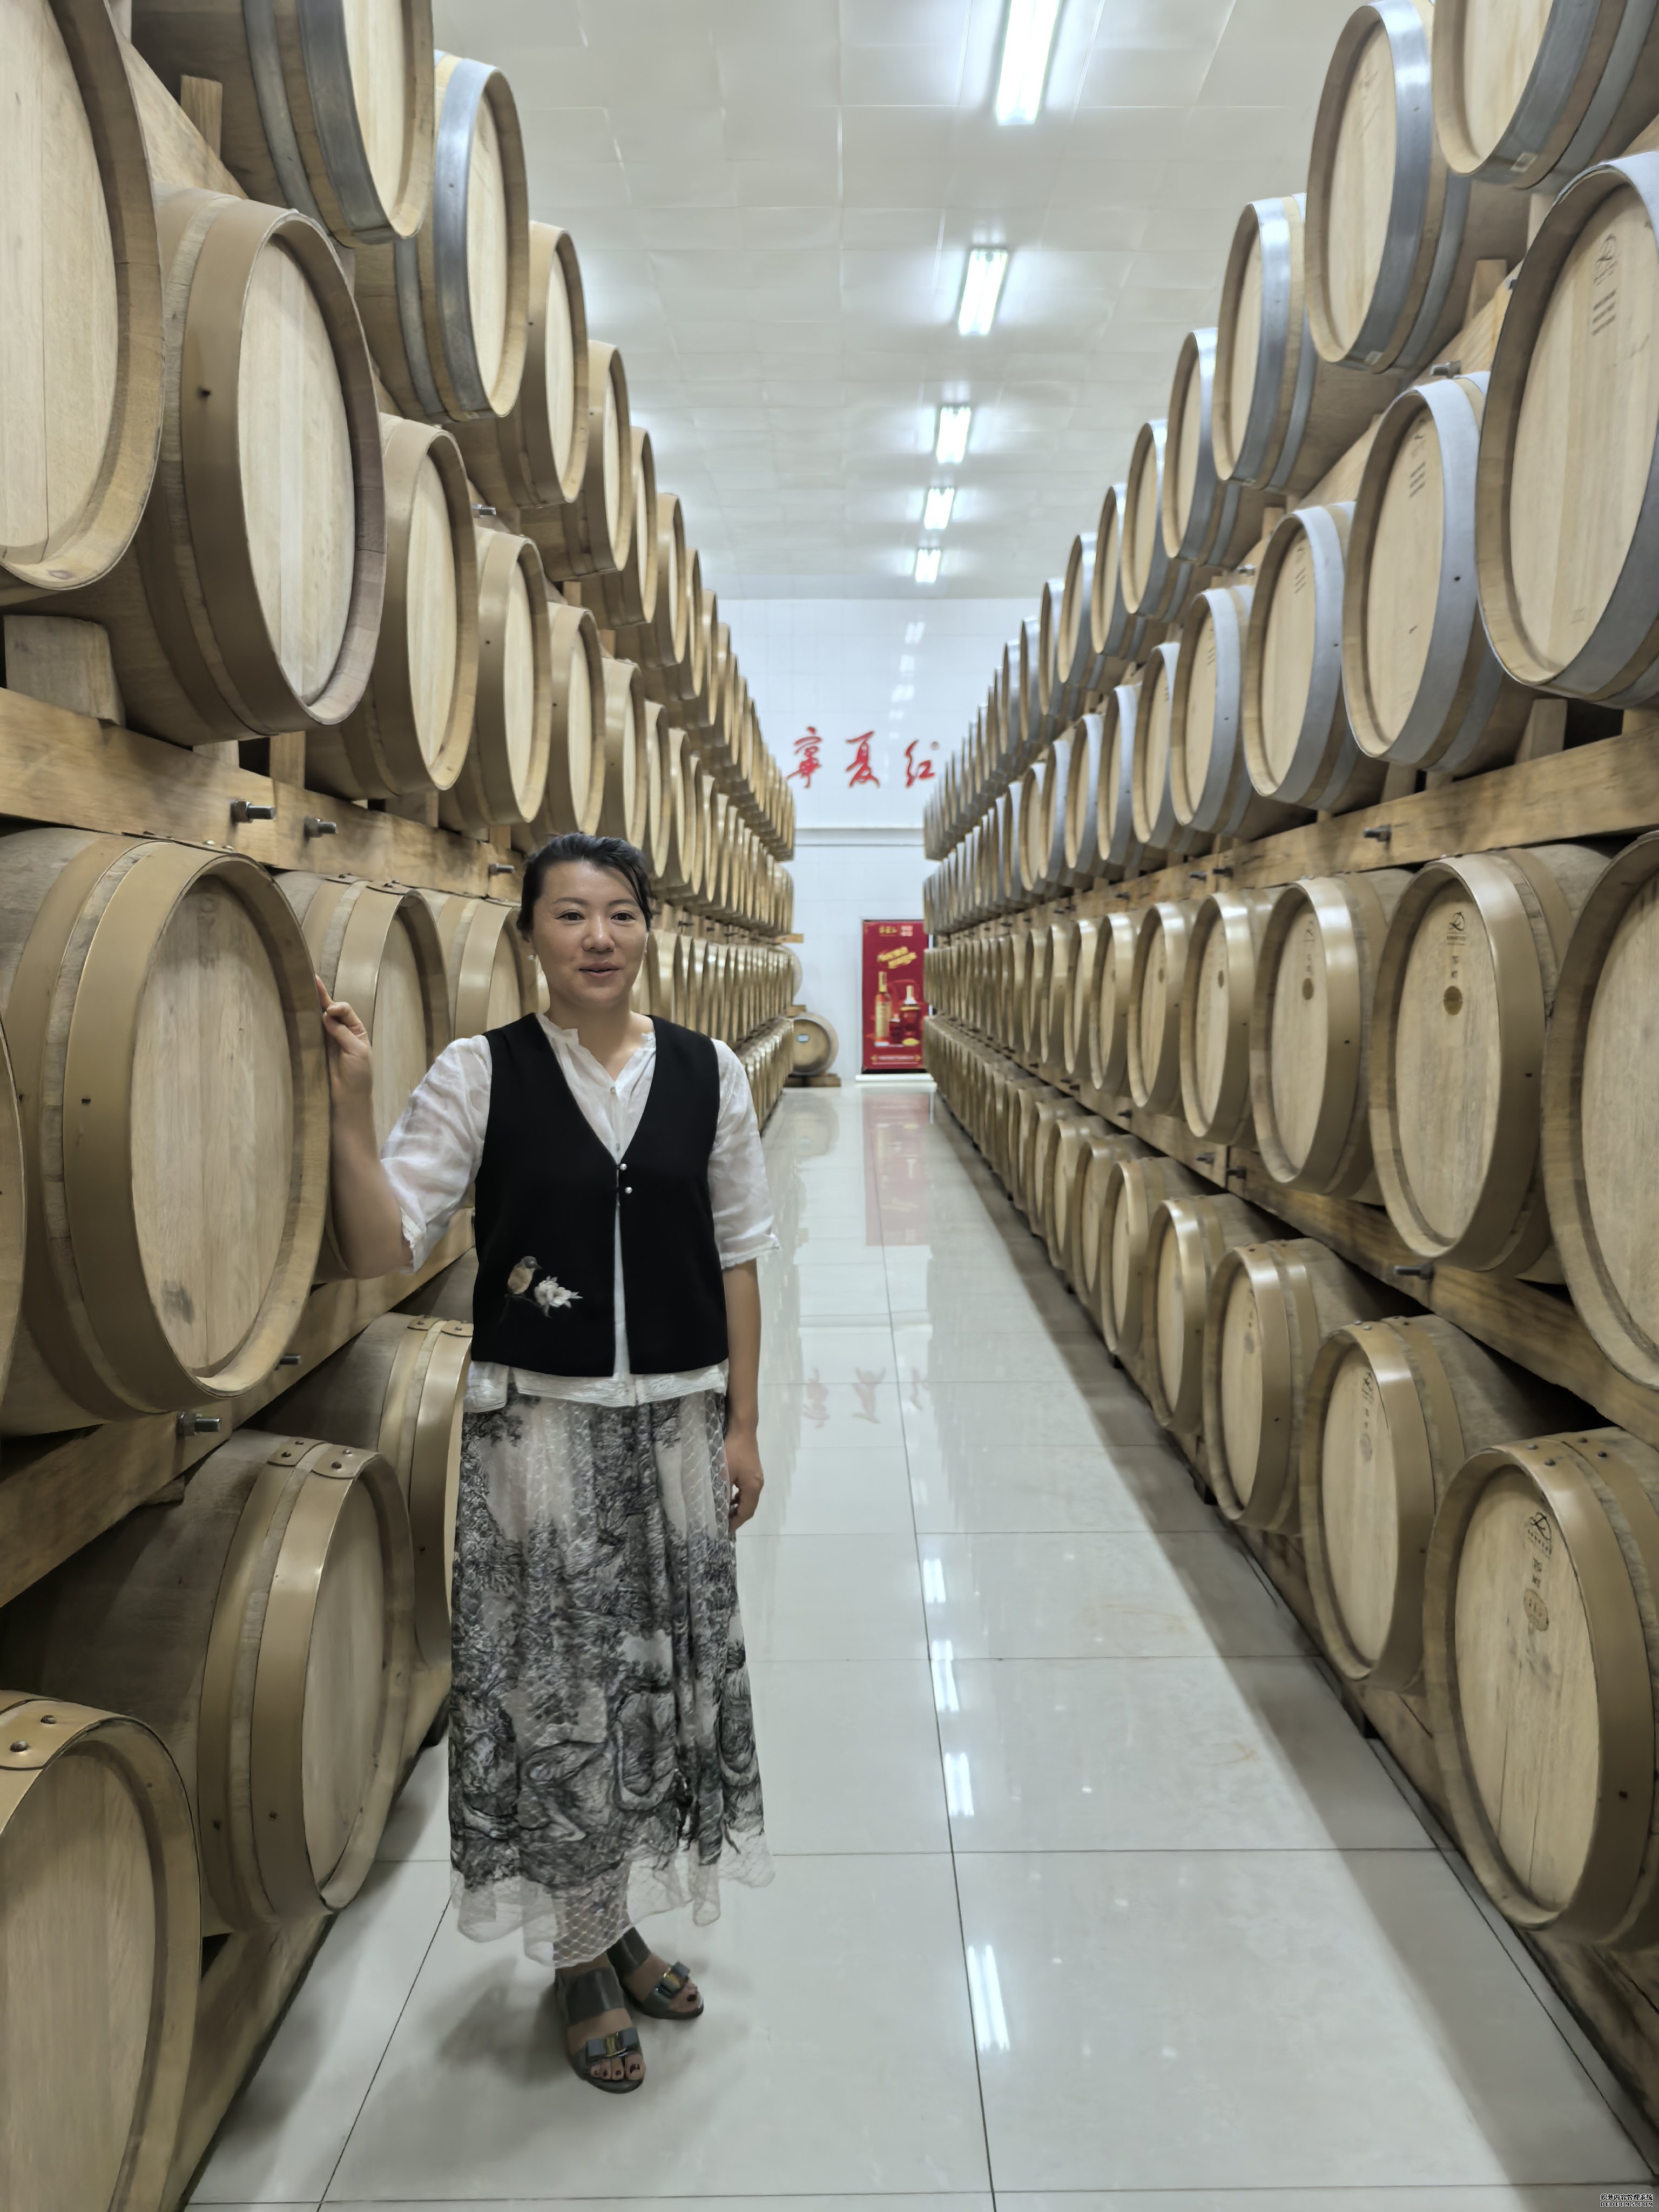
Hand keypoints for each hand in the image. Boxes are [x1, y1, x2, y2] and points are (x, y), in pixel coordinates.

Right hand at [315, 975, 373, 1106]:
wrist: (348, 1097)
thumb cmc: (358, 1075)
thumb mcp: (357, 1051)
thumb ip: (343, 1033)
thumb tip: (326, 1015)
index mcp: (356, 1030)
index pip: (345, 1011)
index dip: (338, 1007)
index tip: (331, 1011)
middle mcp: (341, 1031)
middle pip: (330, 1010)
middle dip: (321, 996)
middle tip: (311, 980)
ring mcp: (326, 1040)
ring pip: (318, 1019)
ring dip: (311, 1006)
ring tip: (302, 989)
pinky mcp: (315, 1049)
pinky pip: (309, 1033)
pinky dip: (304, 1022)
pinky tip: (298, 1011)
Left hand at [724, 1427, 763, 1532]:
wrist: (742, 1430)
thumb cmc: (732, 1452)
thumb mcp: (725, 1474)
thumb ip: (723, 1493)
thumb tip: (719, 1511)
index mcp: (753, 1487)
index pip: (746, 1512)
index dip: (735, 1522)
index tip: (723, 1530)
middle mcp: (758, 1484)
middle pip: (749, 1507)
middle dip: (737, 1517)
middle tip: (722, 1524)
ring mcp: (757, 1478)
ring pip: (748, 1499)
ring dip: (737, 1507)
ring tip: (723, 1513)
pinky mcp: (753, 1472)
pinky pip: (747, 1491)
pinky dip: (738, 1498)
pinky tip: (729, 1497)